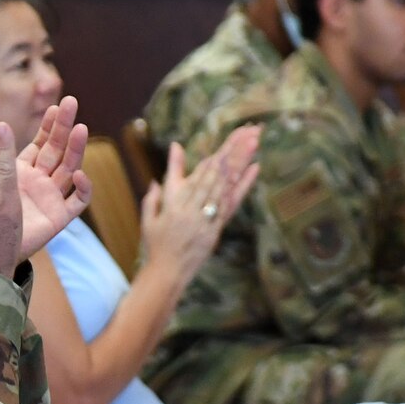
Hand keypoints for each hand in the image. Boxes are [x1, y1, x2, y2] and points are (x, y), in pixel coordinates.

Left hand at [15, 97, 93, 257]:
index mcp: (20, 171)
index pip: (36, 142)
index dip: (45, 124)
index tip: (52, 107)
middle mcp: (39, 180)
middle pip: (56, 148)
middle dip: (63, 125)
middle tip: (70, 102)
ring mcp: (51, 198)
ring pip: (69, 168)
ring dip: (76, 148)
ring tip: (80, 127)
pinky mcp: (59, 218)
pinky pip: (77, 202)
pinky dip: (82, 188)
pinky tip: (80, 175)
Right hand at [139, 128, 259, 286]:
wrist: (165, 272)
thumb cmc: (155, 244)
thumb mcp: (150, 216)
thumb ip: (156, 192)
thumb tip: (162, 171)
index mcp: (174, 202)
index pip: (198, 174)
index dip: (215, 156)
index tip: (228, 139)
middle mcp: (191, 208)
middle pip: (216, 174)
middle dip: (233, 151)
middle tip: (249, 131)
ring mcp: (205, 218)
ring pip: (226, 185)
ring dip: (241, 161)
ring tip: (254, 142)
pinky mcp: (215, 229)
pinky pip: (231, 204)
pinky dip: (243, 186)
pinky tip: (254, 168)